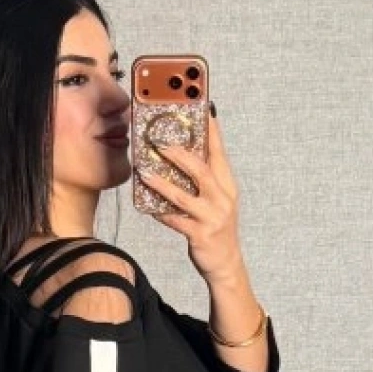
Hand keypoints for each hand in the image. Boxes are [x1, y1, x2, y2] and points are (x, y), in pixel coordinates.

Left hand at [138, 110, 243, 284]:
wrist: (225, 263)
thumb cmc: (216, 226)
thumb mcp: (216, 198)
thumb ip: (204, 178)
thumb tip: (182, 153)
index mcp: (227, 185)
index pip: (219, 152)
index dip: (211, 131)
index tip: (202, 108)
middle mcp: (223, 198)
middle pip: (202, 171)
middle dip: (180, 155)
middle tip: (159, 142)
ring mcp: (213, 217)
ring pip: (185, 197)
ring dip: (162, 183)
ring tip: (144, 172)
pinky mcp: (201, 235)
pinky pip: (176, 221)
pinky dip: (160, 212)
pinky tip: (147, 206)